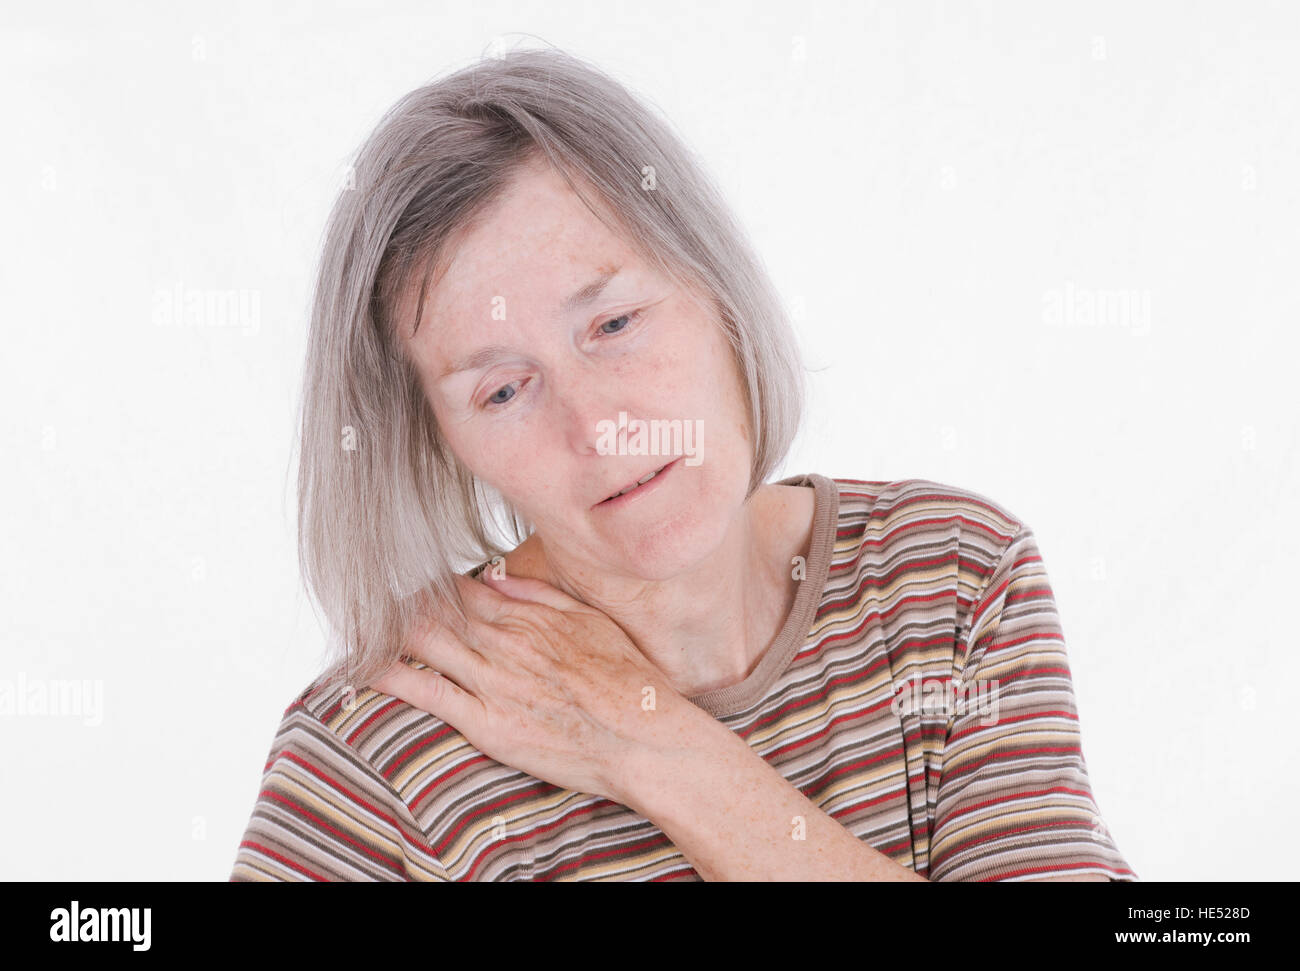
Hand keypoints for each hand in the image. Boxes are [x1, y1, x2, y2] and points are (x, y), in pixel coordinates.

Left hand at [371, 571, 695, 802]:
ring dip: (387, 631)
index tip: (405, 585)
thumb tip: (494, 576)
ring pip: (425, 642)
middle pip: (434, 611)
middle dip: (397, 604)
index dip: (427, 586)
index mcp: (528, 616)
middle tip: (368, 602)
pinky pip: (428, 694)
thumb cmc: (628, 683)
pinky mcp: (487, 722)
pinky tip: (365, 667)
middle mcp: (504, 641)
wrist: (646, 737)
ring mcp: (493, 681)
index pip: (460, 589)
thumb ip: (539, 595)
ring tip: (358, 626)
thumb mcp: (591, 621)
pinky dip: (393, 678)